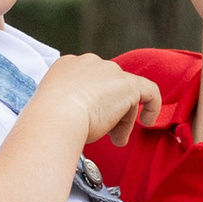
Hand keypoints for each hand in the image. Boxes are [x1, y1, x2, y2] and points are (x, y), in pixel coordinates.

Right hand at [36, 52, 164, 144]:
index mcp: (67, 66)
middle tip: (107, 135)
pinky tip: (148, 121)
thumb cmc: (50, 121)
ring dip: (122, 118)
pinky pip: (149, 91)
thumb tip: (89, 119)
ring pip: (124, 94)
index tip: (92, 122)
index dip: (94, 103)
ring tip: (115, 139)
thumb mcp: (56, 108)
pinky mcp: (127, 84)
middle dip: (109, 111)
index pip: (89, 82)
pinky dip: (152, 105)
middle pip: (108, 87)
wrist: (56, 117)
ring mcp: (109, 70)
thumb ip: (72, 105)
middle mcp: (88, 62)